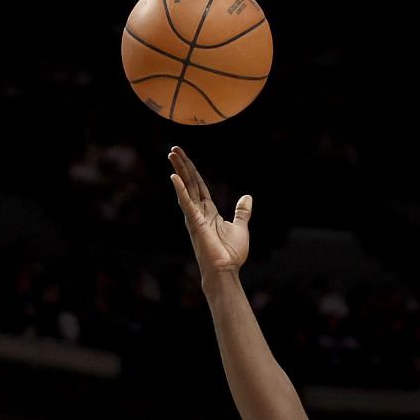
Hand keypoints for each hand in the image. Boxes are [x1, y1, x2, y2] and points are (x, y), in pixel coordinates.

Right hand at [168, 147, 250, 277]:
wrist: (226, 270)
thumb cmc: (231, 253)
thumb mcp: (240, 227)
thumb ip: (242, 212)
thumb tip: (247, 197)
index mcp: (209, 212)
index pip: (199, 186)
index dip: (192, 171)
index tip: (184, 158)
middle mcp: (198, 212)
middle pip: (190, 183)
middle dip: (183, 165)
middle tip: (174, 149)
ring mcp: (195, 217)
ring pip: (186, 188)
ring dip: (179, 171)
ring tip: (172, 155)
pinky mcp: (195, 223)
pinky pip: (186, 203)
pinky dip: (180, 190)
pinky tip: (174, 177)